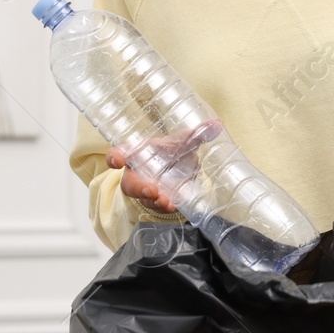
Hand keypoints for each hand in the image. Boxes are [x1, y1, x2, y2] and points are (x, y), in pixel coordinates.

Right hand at [106, 119, 223, 214]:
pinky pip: (156, 208)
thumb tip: (217, 123)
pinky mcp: (156, 203)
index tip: (117, 160)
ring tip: (167, 202)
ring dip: (154, 202)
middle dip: (140, 189)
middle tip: (152, 191)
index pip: (118, 154)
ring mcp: (145, 191)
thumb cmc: (171, 152)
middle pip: (130, 184)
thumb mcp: (181, 142)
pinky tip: (173, 207)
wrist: (176, 170)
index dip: (116, 157)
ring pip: (144, 200)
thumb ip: (196, 134)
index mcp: (136, 154)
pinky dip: (164, 208)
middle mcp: (136, 175)